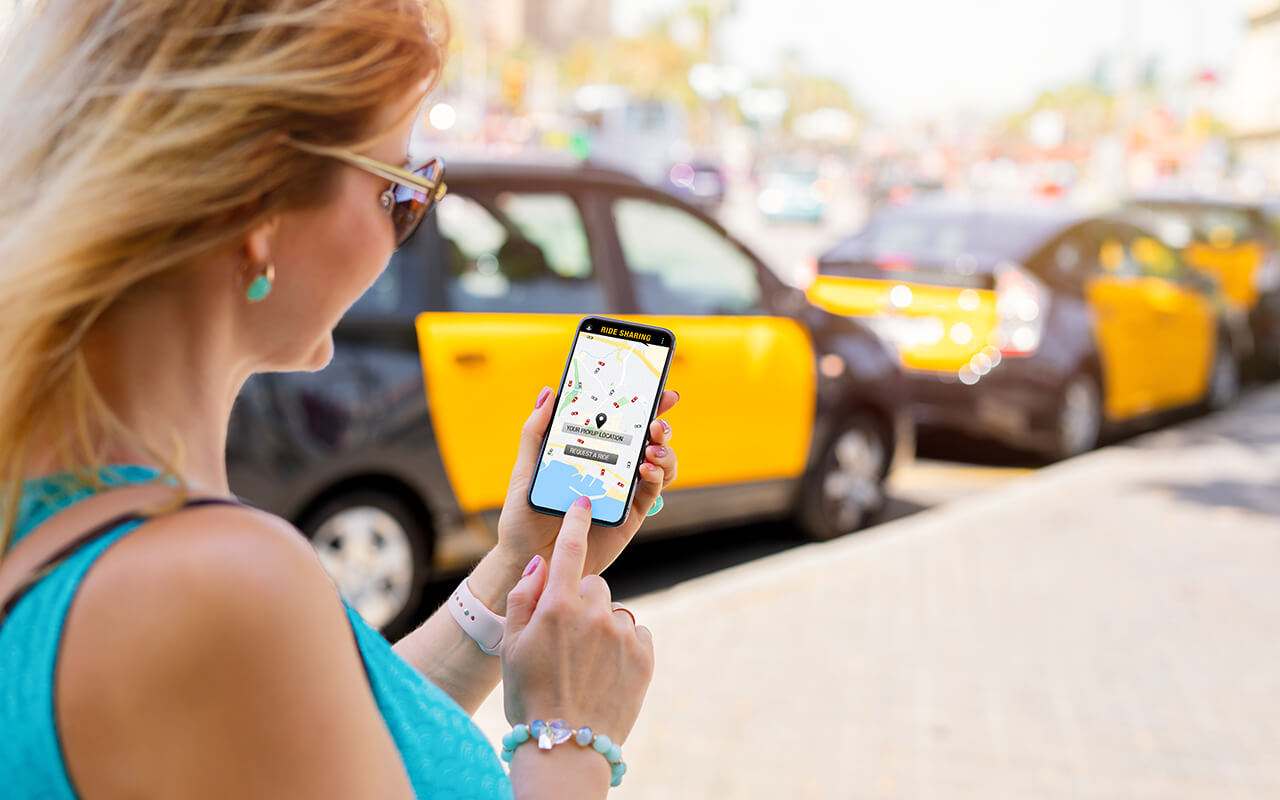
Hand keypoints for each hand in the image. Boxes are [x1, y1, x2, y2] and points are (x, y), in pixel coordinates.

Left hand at [495, 387, 678, 580]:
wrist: (528, 560)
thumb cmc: (524, 516)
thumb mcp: (525, 470)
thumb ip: (535, 433)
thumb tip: (549, 393)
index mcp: (590, 452)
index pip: (620, 422)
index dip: (641, 404)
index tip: (655, 388)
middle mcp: (612, 469)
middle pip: (647, 439)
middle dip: (660, 423)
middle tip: (656, 421)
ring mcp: (624, 491)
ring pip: (658, 463)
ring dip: (664, 451)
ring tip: (650, 449)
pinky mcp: (631, 515)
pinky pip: (652, 492)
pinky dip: (656, 476)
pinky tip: (645, 469)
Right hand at [502, 496, 653, 741]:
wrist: (566, 749)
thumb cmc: (530, 696)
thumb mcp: (513, 645)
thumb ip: (525, 596)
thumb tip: (543, 562)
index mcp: (557, 607)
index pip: (570, 549)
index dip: (577, 520)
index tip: (585, 500)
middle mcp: (594, 614)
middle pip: (593, 585)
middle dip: (581, 602)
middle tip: (566, 639)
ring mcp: (623, 635)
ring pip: (613, 611)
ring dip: (601, 626)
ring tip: (585, 664)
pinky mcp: (645, 655)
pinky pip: (635, 633)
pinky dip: (623, 645)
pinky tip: (606, 671)